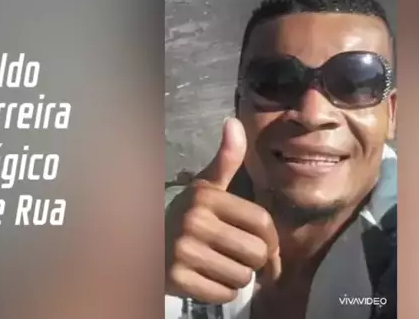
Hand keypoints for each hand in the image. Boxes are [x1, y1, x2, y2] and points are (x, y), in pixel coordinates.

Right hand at [165, 118, 281, 303]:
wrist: (148, 246)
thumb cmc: (188, 215)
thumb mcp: (206, 187)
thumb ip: (226, 159)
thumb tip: (234, 122)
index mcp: (207, 197)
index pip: (262, 222)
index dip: (270, 237)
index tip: (264, 241)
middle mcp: (195, 222)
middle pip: (256, 252)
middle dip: (255, 259)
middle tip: (241, 255)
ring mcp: (184, 252)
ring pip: (242, 276)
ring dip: (240, 276)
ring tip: (224, 264)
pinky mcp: (178, 280)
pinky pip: (225, 294)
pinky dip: (224, 292)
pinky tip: (212, 278)